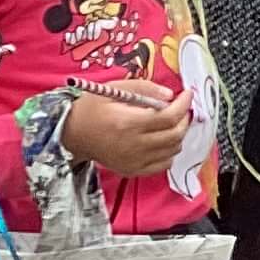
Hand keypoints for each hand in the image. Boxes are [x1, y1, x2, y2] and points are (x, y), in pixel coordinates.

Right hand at [61, 82, 186, 178]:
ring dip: (178, 134)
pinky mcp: (132, 171)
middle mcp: (133, 145)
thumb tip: (169, 95)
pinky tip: (162, 140)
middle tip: (181, 108)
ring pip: (172, 150)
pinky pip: (163, 164)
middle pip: (175, 135)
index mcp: (128, 123)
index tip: (188, 94)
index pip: (168, 117)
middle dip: (184, 119)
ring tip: (172, 122)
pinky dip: (169, 151)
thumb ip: (144, 88)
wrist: (71, 134)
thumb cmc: (91, 109)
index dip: (184, 104)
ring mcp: (134, 161)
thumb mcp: (114, 89)